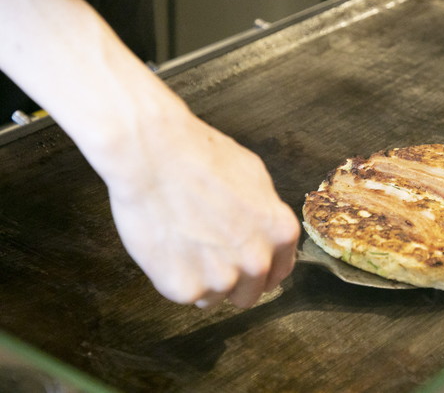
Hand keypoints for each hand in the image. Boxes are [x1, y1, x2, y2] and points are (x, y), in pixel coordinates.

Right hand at [106, 112, 299, 308]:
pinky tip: (168, 247)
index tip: (245, 265)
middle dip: (232, 278)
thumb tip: (264, 228)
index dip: (261, 269)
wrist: (154, 156)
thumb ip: (265, 212)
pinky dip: (173, 278)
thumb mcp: (254, 175)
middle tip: (209, 254)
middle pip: (249, 292)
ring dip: (201, 278)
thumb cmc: (200, 157)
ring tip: (185, 243)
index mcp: (280, 232)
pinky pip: (184, 295)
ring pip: (215, 297)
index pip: (279, 270)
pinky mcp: (185, 289)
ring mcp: (222, 279)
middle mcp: (257, 261)